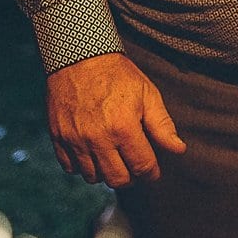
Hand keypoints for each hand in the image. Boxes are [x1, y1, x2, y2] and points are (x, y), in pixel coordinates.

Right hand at [45, 52, 185, 185]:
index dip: (152, 173)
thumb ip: (162, 126)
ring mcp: (75, 140)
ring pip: (93, 177)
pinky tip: (94, 154)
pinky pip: (70, 168)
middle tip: (135, 166)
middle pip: (118, 179)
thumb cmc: (118, 75)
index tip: (153, 171)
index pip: (142, 166)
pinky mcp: (58, 138)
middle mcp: (97, 138)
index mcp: (123, 128)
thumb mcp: (147, 94)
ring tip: (115, 158)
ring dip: (107, 173)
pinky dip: (83, 167)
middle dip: (131, 177)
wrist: (80, 58)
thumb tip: (178, 149)